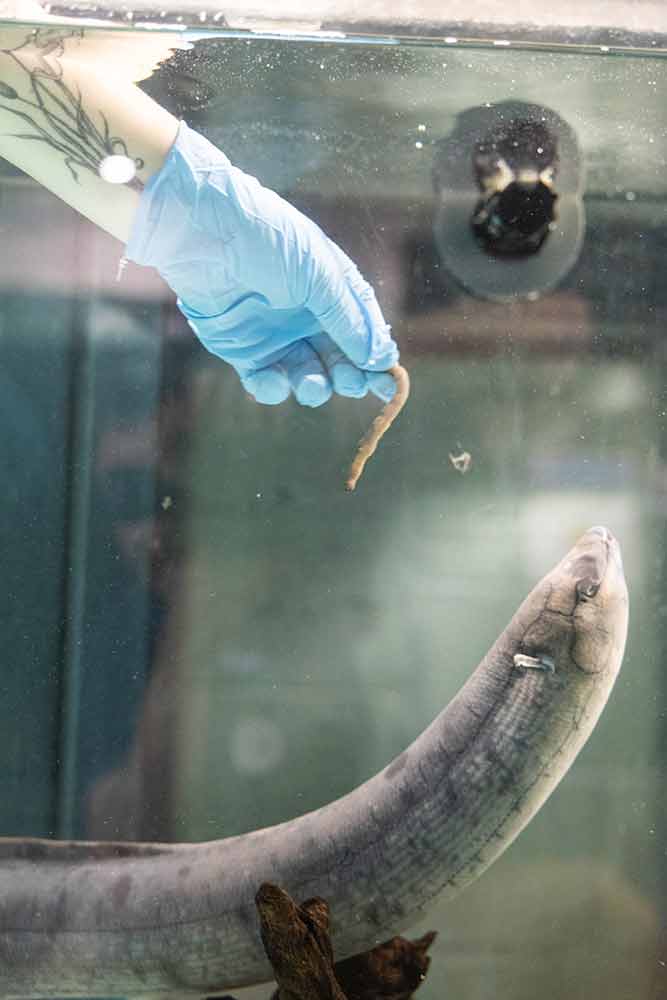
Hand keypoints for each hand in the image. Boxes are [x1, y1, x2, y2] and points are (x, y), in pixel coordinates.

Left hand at [126, 122, 398, 405]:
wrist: (204, 231)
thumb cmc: (269, 240)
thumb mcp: (321, 276)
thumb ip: (350, 320)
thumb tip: (382, 359)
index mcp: (333, 292)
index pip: (363, 333)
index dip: (377, 360)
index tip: (388, 384)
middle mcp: (308, 316)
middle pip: (339, 361)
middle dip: (349, 377)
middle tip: (351, 383)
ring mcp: (277, 335)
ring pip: (307, 377)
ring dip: (316, 387)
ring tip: (314, 384)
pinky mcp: (244, 351)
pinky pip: (267, 382)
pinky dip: (275, 389)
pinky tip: (276, 381)